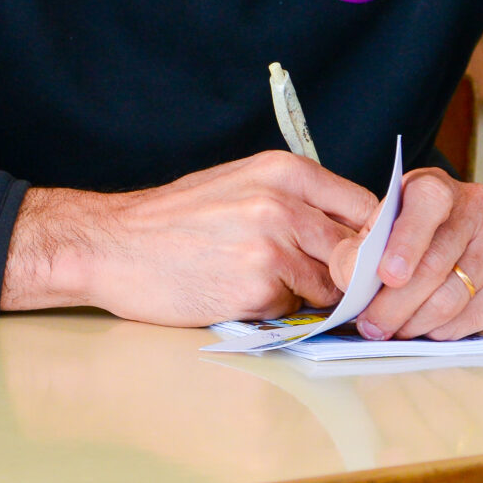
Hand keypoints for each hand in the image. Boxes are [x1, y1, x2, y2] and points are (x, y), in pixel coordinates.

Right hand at [3, 151, 379, 324]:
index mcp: (284, 171)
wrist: (111, 245)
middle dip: (346, 276)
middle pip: (357, 252)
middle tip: (319, 285)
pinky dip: (275, 311)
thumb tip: (356, 236)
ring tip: (262, 284)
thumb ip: (298, 202)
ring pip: (330, 286)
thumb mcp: (239, 186)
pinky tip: (236, 294)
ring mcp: (271, 246)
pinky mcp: (256, 288)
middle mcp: (284, 203)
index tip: (362, 260)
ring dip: (309, 296)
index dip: (370, 241)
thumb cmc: (173, 221)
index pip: (367, 208)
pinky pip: (293, 310)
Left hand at [336, 169, 482, 342]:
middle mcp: (475, 209)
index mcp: (435, 187)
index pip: (425, 206)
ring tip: (394, 331)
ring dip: (417, 323)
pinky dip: (444, 331)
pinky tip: (426, 330)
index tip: (386, 275)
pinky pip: (475, 318)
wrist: (477, 245)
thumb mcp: (382, 228)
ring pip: (454, 297)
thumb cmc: (417, 235)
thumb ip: (361, 248)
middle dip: (396, 304)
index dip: (405, 243)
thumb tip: (351, 279)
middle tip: (373, 326)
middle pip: (436, 265)